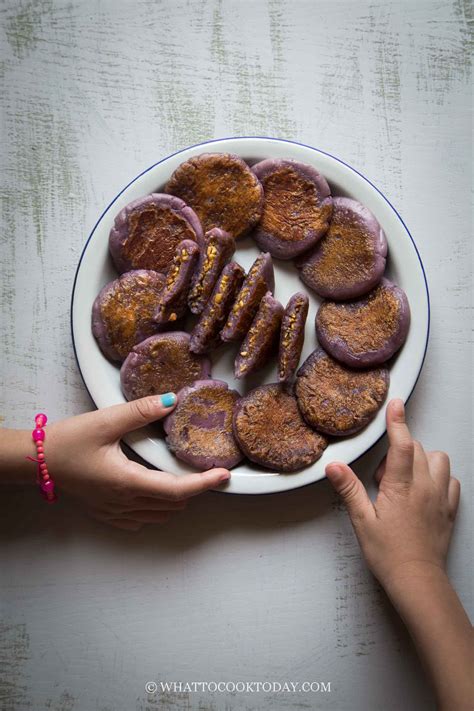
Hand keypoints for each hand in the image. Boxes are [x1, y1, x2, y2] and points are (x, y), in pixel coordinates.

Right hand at [45, 394, 230, 530]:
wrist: (36, 461)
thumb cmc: (67, 442)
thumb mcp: (105, 421)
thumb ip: (140, 411)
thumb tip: (171, 400)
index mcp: (129, 482)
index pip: (177, 490)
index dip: (204, 484)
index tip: (224, 476)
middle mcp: (124, 502)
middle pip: (172, 504)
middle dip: (195, 490)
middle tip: (211, 473)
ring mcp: (114, 510)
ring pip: (157, 514)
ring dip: (177, 500)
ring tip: (189, 481)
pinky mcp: (104, 511)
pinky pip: (138, 519)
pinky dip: (155, 510)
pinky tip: (155, 496)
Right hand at [325, 399, 459, 589]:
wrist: (418, 581)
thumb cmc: (389, 555)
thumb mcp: (362, 521)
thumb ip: (350, 489)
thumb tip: (334, 467)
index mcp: (401, 487)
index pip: (402, 444)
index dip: (398, 421)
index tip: (396, 405)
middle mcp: (425, 487)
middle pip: (417, 448)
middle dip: (400, 450)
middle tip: (383, 476)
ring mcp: (440, 497)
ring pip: (438, 459)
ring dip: (422, 460)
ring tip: (404, 479)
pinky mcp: (449, 509)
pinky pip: (451, 480)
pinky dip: (439, 477)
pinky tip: (423, 490)